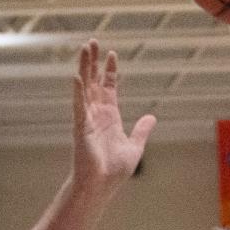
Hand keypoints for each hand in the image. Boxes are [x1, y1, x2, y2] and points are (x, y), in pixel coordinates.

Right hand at [72, 40, 155, 192]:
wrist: (102, 187)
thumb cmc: (114, 172)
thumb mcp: (135, 147)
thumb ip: (142, 130)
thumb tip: (152, 117)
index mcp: (110, 118)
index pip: (108, 88)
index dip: (109, 71)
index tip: (111, 55)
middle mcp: (97, 115)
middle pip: (94, 82)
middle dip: (93, 62)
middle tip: (92, 42)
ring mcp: (87, 120)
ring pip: (85, 88)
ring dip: (84, 68)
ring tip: (84, 48)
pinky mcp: (81, 128)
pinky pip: (78, 106)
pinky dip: (77, 91)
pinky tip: (77, 76)